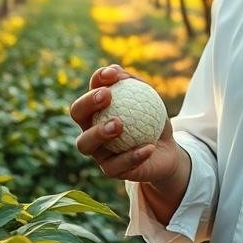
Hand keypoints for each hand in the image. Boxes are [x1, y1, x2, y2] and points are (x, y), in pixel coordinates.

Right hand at [70, 63, 183, 183]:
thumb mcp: (151, 100)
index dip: (96, 80)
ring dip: (98, 132)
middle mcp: (89, 129)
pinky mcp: (110, 171)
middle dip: (88, 102)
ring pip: (85, 144)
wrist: (166, 152)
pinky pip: (116, 166)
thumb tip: (119, 71)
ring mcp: (97, 151)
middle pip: (77, 114)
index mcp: (96, 109)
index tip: (113, 74)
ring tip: (118, 124)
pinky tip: (149, 147)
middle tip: (107, 95)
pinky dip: (133, 156)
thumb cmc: (153, 121)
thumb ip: (136, 85)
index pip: (90, 88)